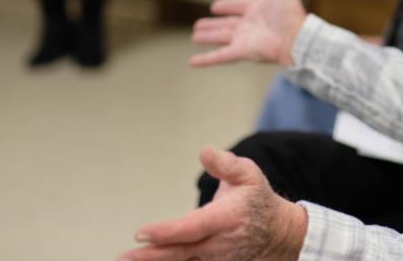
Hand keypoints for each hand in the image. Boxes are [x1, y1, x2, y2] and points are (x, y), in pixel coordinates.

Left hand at [118, 146, 306, 260]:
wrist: (277, 233)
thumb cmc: (256, 199)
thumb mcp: (248, 174)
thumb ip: (225, 164)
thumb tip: (204, 151)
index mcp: (227, 218)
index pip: (192, 228)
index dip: (166, 232)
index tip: (141, 232)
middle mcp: (219, 243)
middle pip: (180, 251)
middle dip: (151, 255)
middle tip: (125, 256)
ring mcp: (215, 258)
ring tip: (127, 259)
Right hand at [190, 0, 305, 67]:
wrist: (297, 37)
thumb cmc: (291, 13)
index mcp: (258, 10)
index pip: (239, 6)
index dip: (228, 6)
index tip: (214, 6)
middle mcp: (250, 26)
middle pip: (227, 25)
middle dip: (213, 25)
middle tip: (198, 26)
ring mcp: (244, 40)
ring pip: (220, 38)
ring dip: (207, 37)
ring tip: (194, 36)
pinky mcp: (241, 51)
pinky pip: (219, 56)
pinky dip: (205, 60)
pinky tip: (192, 62)